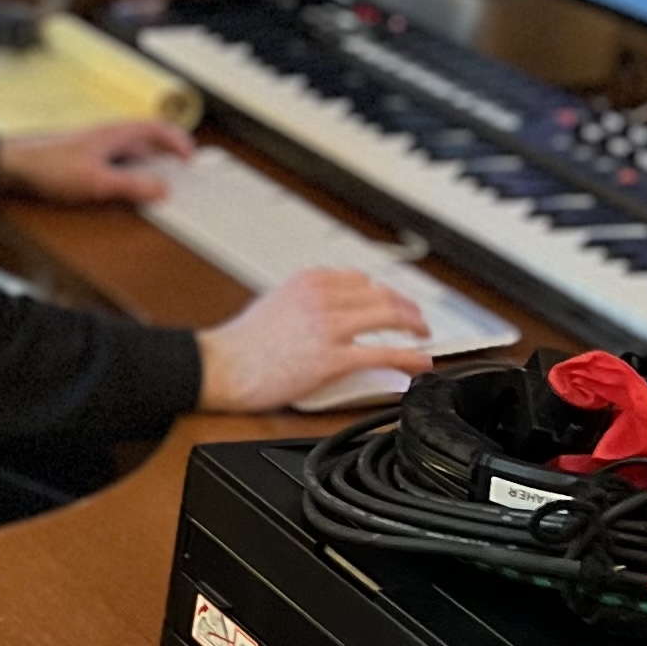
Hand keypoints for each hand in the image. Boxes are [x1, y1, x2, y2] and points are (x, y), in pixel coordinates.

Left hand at [0, 115, 195, 208]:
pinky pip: (112, 164)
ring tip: (154, 186)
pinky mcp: (79, 160)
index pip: (156, 128)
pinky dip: (124, 176)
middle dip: (164, 155)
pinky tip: (120, 191)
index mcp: (114, 133)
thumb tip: (161, 189)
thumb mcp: (96, 182)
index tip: (190, 157)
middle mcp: (105, 136)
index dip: (177, 140)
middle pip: (144, 141)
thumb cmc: (46, 167)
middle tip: (178, 171)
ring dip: (144, 167)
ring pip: (128, 154)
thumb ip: (132, 186)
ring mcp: (91, 147)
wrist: (9, 167)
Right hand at [197, 265, 432, 412]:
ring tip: (424, 335)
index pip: (360, 279)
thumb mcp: (274, 302)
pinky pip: (383, 353)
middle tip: (416, 319)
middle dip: (406, 306)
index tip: (390, 301)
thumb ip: (305, 299)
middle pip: (381, 294)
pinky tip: (420, 361)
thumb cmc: (239, 342)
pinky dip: (408, 356)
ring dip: (414, 325)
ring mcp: (330, 327)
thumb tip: (327, 308)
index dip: (382, 292)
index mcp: (309, 281)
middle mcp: (323, 298)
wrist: (222, 365)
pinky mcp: (333, 359)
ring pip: (389, 317)